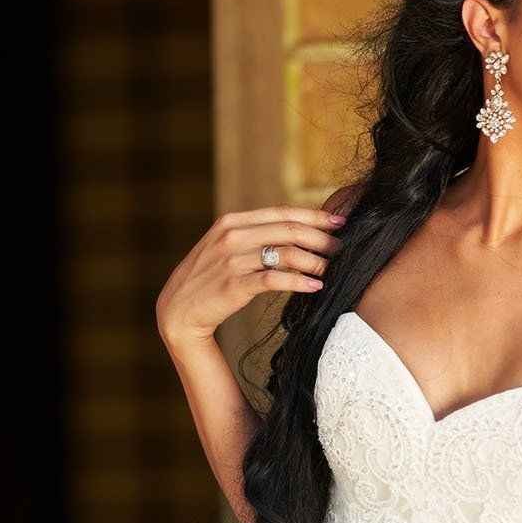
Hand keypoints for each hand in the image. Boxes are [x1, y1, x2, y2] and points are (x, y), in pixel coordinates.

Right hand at [156, 204, 346, 349]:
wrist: (179, 310)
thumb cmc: (210, 280)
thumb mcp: (227, 248)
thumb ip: (254, 236)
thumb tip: (295, 232)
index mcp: (232, 221)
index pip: (281, 212)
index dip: (313, 216)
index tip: (339, 222)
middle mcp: (231, 236)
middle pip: (288, 230)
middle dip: (321, 238)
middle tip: (342, 249)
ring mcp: (231, 260)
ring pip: (285, 254)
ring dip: (315, 261)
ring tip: (332, 270)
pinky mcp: (233, 286)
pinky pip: (274, 280)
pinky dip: (299, 282)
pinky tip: (316, 287)